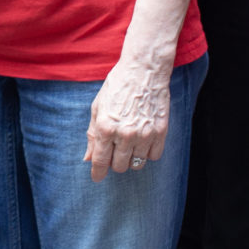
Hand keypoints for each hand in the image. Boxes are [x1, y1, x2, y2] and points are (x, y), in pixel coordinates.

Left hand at [85, 47, 174, 179]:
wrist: (143, 71)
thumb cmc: (117, 86)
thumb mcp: (97, 107)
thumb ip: (92, 134)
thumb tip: (87, 158)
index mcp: (105, 127)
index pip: (100, 161)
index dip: (97, 172)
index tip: (96, 177)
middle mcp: (125, 134)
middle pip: (119, 166)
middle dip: (114, 162)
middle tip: (115, 150)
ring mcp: (144, 134)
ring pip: (137, 164)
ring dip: (131, 158)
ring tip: (129, 143)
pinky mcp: (160, 132)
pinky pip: (153, 157)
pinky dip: (147, 153)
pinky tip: (143, 141)